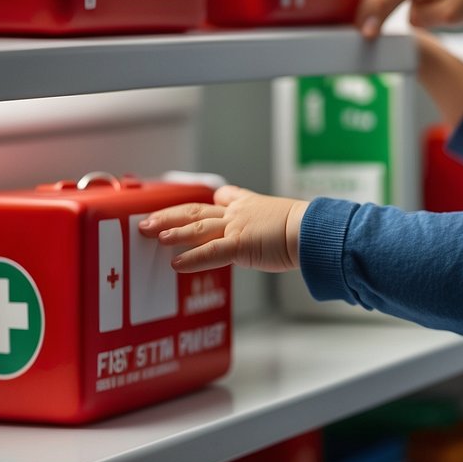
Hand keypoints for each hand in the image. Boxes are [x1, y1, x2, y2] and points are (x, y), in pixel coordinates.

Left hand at [138, 185, 306, 272]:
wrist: (315, 230)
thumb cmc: (307, 229)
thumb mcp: (285, 220)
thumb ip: (269, 227)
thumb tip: (274, 237)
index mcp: (250, 205)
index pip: (222, 197)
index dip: (202, 202)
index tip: (186, 205)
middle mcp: (239, 213)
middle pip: (197, 209)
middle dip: (170, 215)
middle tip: (147, 220)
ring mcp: (238, 227)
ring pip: (198, 226)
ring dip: (172, 231)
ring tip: (151, 235)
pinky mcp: (241, 244)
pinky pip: (211, 252)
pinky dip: (191, 258)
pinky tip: (175, 263)